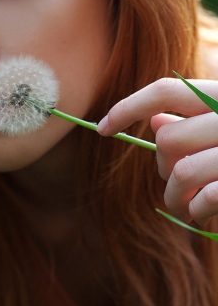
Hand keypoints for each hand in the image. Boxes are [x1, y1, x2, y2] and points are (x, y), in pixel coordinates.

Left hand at [97, 77, 217, 225]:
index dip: (127, 108)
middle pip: (167, 139)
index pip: (165, 92)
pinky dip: (196, 210)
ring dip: (174, 198)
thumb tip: (155, 120)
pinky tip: (202, 213)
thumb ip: (195, 121)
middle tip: (175, 185)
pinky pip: (203, 199)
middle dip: (162, 167)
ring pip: (180, 173)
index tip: (102, 129)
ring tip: (184, 208)